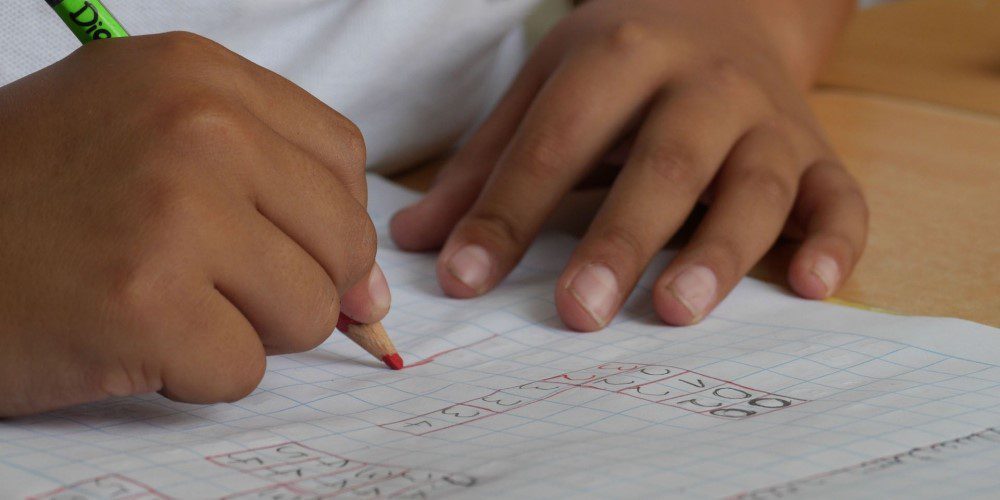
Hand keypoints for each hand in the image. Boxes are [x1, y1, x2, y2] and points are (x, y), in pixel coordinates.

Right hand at [0, 32, 387, 415]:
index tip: (289, 250)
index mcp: (200, 76)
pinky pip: (243, 371)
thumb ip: (272, 191)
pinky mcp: (146, 305)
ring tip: (165, 304)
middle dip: (295, 284)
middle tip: (211, 285)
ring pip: (309, 312)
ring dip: (246, 331)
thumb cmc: (35, 197)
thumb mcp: (148, 138)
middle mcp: (199, 129)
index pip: (342, 159)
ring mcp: (175, 214)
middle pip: (343, 241)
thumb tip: (374, 292)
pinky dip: (194, 374)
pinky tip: (131, 338)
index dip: (326, 221)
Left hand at [391, 0, 866, 330]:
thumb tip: (415, 243)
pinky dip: (835, 242)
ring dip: (720, 250)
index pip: (556, 140)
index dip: (507, 212)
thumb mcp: (549, 87)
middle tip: (577, 313)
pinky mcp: (819, 152)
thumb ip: (486, 164)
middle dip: (620, 239)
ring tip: (676, 311)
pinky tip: (812, 287)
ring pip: (756, 185)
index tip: (463, 281)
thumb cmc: (624, 62)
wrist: (728, 7)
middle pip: (664, 162)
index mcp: (620, 55)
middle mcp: (703, 83)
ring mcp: (769, 119)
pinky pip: (841, 198)